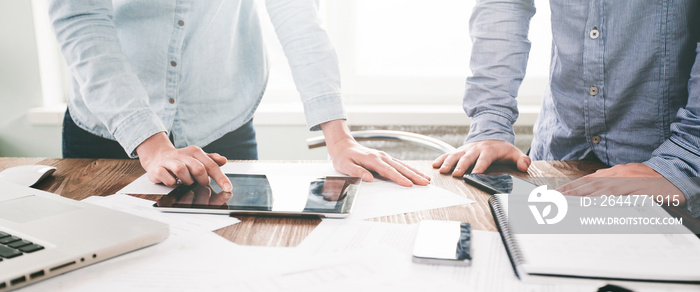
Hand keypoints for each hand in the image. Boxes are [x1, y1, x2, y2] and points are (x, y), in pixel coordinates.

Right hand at [136, 132, 231, 190]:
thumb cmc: (182, 160)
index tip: (228, 188)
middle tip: (200, 183)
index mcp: (195, 152)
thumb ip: (211, 160)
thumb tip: (223, 160)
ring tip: (185, 181)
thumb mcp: (198, 158)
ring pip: (181, 170)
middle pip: (198, 168)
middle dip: (202, 180)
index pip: (211, 165)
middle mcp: (182, 154)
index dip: (220, 178)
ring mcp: (169, 161)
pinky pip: (167, 177)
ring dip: (186, 181)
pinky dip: (171, 182)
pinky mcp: (157, 169)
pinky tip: (172, 181)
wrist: (158, 157)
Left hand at [320, 120, 430, 186]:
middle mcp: (381, 156)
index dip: (399, 178)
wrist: (344, 146)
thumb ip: (357, 172)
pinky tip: (417, 173)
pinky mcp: (386, 158)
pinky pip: (400, 164)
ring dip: (415, 172)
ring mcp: (384, 157)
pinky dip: (410, 169)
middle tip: (425, 183)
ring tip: (426, 179)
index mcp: (372, 159)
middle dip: (413, 176)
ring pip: (402, 165)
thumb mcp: (345, 166)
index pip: (388, 170)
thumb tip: (369, 178)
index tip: (409, 184)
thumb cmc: (344, 158)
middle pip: (400, 167)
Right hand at [432, 140, 529, 176]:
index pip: (484, 159)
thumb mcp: (514, 152)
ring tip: (442, 170)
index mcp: (489, 150)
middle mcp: (475, 149)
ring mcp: (466, 149)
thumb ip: (522, 160)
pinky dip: (441, 159)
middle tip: (456, 174)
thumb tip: (524, 166)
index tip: (475, 174)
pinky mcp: (460, 151)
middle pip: (467, 158)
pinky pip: (449, 154)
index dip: (479, 166)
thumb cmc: (502, 148)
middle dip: (461, 166)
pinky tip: (435, 165)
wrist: (492, 135)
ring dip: (448, 162)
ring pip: (455, 155)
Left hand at [558, 163, 685, 205]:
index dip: (572, 186)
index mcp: (614, 173)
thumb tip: (593, 180)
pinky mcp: (637, 189)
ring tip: (568, 203)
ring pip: (600, 189)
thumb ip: (611, 179)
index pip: (588, 180)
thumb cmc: (651, 179)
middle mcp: (617, 175)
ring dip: (583, 196)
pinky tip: (593, 205)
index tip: (557, 193)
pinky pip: (619, 196)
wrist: (675, 176)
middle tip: (556, 199)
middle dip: (571, 192)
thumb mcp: (628, 177)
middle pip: (590, 184)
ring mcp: (627, 181)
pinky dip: (605, 201)